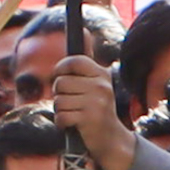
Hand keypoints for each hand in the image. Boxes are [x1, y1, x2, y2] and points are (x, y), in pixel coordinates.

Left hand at [47, 53, 135, 169]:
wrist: (111, 140)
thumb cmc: (96, 108)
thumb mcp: (95, 82)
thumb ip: (86, 60)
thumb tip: (84, 29)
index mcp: (101, 74)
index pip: (73, 61)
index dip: (61, 69)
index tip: (60, 77)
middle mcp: (101, 86)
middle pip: (60, 83)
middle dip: (60, 95)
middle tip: (74, 103)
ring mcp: (96, 103)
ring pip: (58, 101)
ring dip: (61, 110)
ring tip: (75, 114)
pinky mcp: (89, 119)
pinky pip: (61, 116)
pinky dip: (62, 123)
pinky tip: (74, 125)